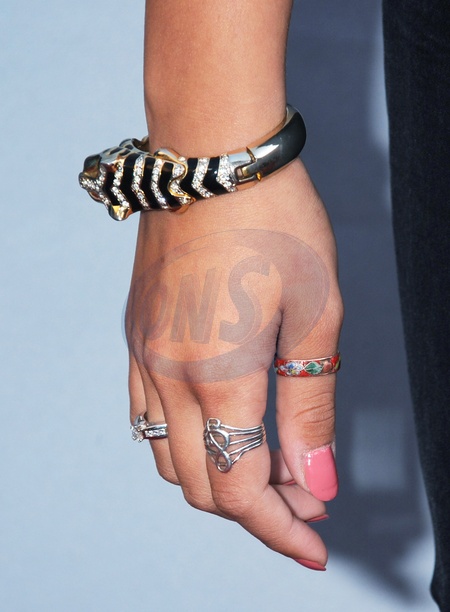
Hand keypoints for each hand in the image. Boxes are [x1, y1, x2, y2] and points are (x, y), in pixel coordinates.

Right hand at [126, 159, 342, 568]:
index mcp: (218, 373)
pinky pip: (147, 417)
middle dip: (258, 509)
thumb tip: (316, 479)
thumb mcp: (316, 314)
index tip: (316, 541)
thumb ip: (310, 406)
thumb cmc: (274, 221)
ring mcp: (144, 354)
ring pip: (170, 456)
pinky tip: (223, 425)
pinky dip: (187, 441)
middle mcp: (167, 373)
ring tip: (270, 465)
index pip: (243, 488)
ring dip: (219, 477)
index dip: (283, 527)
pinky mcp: (137, 336)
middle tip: (306, 498)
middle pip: (202, 484)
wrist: (212, 155)